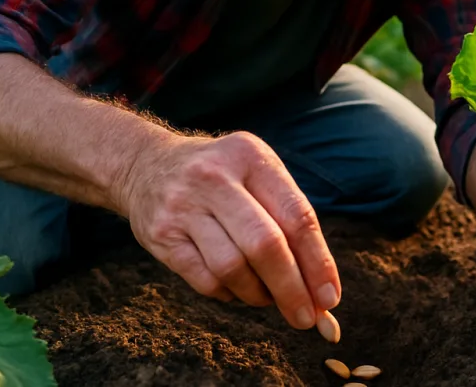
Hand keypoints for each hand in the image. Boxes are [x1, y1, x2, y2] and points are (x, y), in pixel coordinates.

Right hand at [115, 130, 340, 329]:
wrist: (145, 165)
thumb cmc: (222, 179)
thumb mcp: (256, 175)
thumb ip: (290, 223)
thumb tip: (323, 293)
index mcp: (251, 157)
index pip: (296, 215)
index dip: (318, 262)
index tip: (330, 298)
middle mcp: (216, 177)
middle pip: (265, 245)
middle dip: (292, 289)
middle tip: (306, 319)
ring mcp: (184, 205)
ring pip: (233, 268)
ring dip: (258, 294)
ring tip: (267, 296)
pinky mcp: (161, 234)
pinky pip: (204, 280)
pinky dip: (229, 294)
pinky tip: (237, 289)